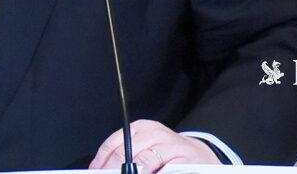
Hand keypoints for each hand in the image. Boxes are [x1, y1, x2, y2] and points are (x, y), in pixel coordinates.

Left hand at [89, 119, 220, 171]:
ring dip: (133, 172)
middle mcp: (154, 132)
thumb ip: (124, 158)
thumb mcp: (144, 150)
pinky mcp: (185, 157)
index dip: (102, 162)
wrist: (200, 156)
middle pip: (126, 153)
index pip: (113, 143)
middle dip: (115, 170)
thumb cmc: (166, 155)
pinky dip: (156, 173)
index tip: (97, 172)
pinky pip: (165, 169)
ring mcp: (170, 144)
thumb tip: (102, 170)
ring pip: (144, 161)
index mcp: (139, 128)